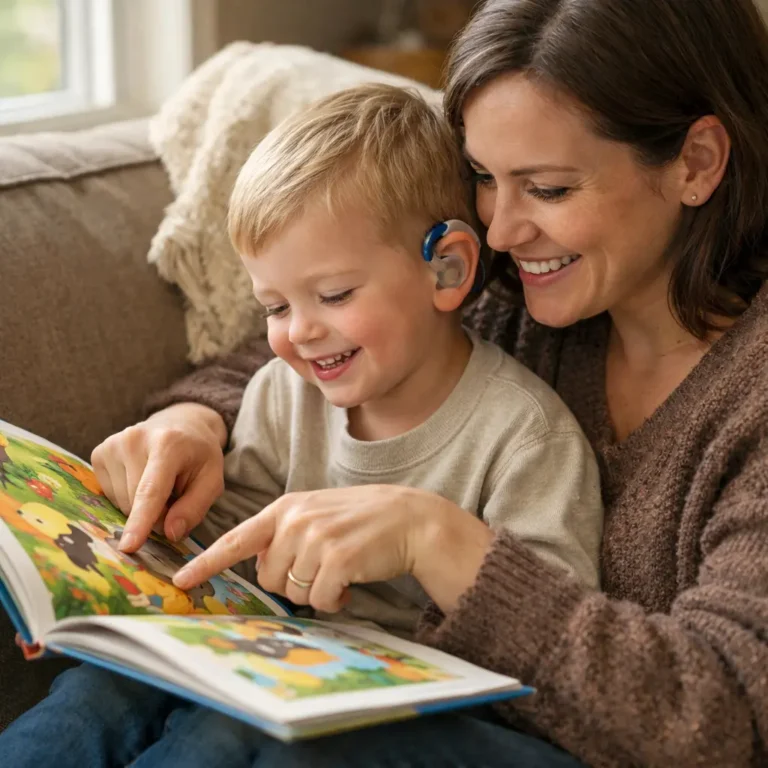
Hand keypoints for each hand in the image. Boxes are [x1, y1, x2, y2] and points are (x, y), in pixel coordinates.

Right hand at [90, 403, 226, 551]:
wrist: (180, 425)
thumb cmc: (198, 456)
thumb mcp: (212, 480)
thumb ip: (195, 508)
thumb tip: (170, 534)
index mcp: (168, 444)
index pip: (151, 491)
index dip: (141, 521)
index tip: (128, 546)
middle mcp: (134, 439)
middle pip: (135, 502)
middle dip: (156, 515)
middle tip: (174, 496)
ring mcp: (112, 444)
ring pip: (121, 502)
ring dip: (140, 507)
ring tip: (159, 484)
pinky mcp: (99, 453)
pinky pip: (109, 495)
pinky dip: (127, 497)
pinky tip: (140, 479)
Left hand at [173, 485, 493, 613]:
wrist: (410, 518)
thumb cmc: (363, 520)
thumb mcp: (318, 514)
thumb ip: (286, 533)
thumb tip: (263, 569)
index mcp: (286, 508)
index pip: (237, 539)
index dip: (206, 563)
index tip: (180, 581)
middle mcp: (295, 521)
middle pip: (268, 578)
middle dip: (291, 583)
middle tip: (322, 568)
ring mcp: (316, 539)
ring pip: (293, 592)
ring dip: (316, 592)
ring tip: (341, 570)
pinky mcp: (337, 559)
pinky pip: (321, 599)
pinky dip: (336, 600)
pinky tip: (352, 582)